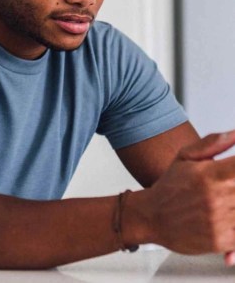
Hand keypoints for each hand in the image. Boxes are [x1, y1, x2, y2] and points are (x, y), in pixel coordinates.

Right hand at [145, 130, 234, 257]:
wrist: (149, 217)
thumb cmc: (169, 187)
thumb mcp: (184, 157)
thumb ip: (213, 143)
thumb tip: (234, 134)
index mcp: (211, 175)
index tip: (233, 172)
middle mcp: (217, 198)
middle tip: (229, 187)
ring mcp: (219, 221)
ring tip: (228, 201)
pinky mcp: (220, 241)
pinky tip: (228, 217)